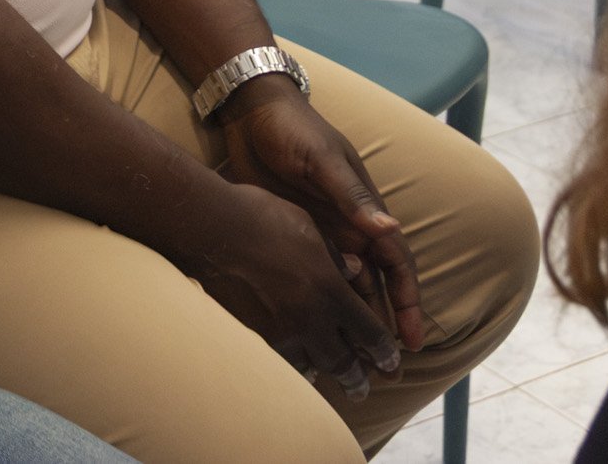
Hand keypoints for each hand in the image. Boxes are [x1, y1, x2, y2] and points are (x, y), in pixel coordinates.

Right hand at [178, 179, 409, 400]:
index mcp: (331, 290)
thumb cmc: (264, 217)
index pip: (369, 333)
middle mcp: (310, 318)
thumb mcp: (311, 228)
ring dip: (326, 376)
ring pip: (312, 367)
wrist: (215, 226)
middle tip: (364, 390)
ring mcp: (279, 331)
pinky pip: (279, 361)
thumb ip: (335, 256)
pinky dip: (293, 368)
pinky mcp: (252, 334)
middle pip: (344, 363)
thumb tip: (355, 271)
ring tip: (329, 383)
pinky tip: (295, 369)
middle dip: (358, 379)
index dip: (386, 352)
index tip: (392, 362)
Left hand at [219, 80, 425, 355]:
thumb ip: (352, 197)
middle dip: (382, 323)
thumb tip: (388, 229)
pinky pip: (310, 274)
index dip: (407, 301)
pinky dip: (316, 301)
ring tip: (350, 360)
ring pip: (343, 287)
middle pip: (373, 285)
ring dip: (350, 319)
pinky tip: (309, 327)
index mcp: (365, 211)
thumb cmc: (295, 131)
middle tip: (384, 366)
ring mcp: (320, 233)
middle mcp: (348, 228)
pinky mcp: (290, 233)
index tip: (412, 337)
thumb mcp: (323, 161)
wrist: (251, 113)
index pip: (396, 265)